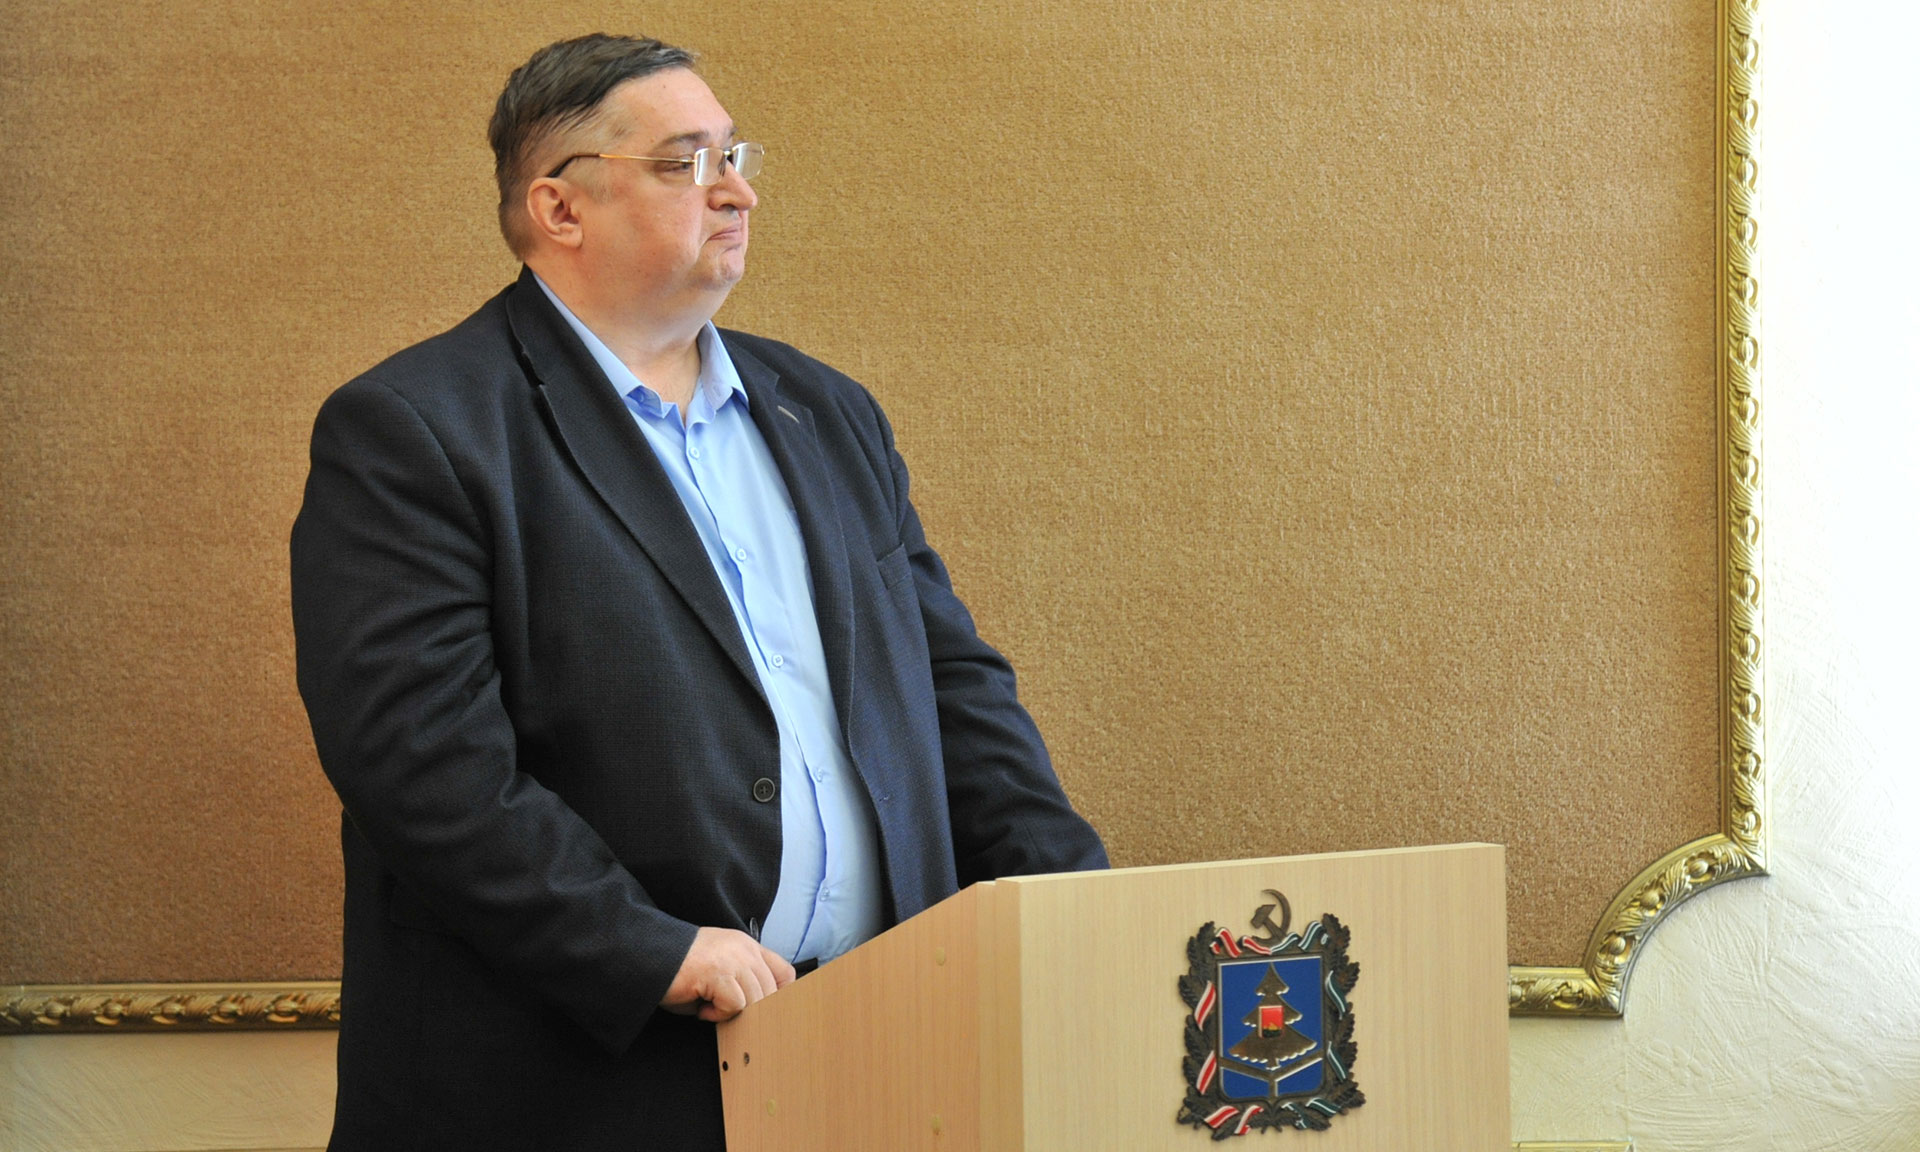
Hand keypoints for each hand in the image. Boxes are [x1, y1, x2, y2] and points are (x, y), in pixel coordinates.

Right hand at [661, 926, 796, 1021]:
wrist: (648, 955)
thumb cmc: (678, 970)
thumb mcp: (719, 972)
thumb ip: (741, 985)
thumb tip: (758, 1015)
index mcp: (746, 946)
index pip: (784, 972)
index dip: (780, 996)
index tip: (764, 1012)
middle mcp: (744, 949)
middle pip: (772, 992)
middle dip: (752, 1012)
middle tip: (725, 1014)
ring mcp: (733, 959)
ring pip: (755, 1000)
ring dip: (732, 1013)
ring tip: (707, 1007)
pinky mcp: (719, 973)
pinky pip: (735, 1005)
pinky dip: (718, 1014)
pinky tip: (701, 1008)